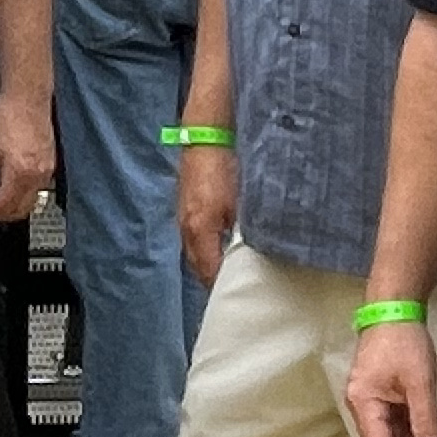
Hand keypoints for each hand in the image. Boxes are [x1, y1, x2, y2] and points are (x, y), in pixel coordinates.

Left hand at [0, 91, 53, 220]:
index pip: (4, 206)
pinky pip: (34, 189)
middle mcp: (38, 174)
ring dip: (8, 202)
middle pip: (18, 211)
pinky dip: (18, 191)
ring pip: (27, 201)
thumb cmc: (7, 116)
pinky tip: (4, 178)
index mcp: (21, 172)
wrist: (27, 98)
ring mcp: (46, 170)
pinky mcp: (49, 164)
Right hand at [178, 142, 236, 287]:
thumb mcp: (241, 204)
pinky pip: (192, 242)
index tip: (240, 296)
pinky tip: (218, 251)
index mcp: (200, 231)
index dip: (224, 287)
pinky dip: (204, 252)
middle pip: (199, 268)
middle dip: (215, 281)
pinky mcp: (183, 212)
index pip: (211, 272)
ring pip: (194, 256)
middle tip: (236, 291)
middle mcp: (187, 231)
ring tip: (228, 275)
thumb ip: (245, 233)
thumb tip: (253, 254)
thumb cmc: (225, 170)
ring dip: (209, 267)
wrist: (204, 141)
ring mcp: (182, 221)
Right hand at [344, 321, 436, 436]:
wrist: (396, 308)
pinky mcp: (384, 391)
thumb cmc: (403, 341)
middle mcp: (363, 403)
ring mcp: (372, 398)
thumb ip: (425, 418)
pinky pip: (396, 420)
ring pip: (391, 433)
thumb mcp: (419, 382)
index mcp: (363, 401)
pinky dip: (412, 433)